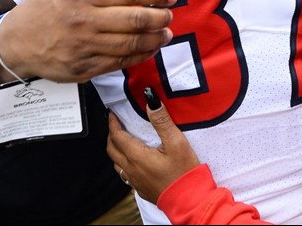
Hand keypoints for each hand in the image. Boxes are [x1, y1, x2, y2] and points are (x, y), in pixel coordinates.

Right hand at [0, 0, 176, 82]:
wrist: (17, 42)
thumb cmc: (46, 8)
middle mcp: (84, 19)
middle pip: (134, 19)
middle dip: (159, 18)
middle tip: (169, 16)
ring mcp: (84, 46)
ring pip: (131, 43)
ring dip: (155, 39)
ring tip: (166, 34)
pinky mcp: (84, 67)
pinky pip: (120, 62)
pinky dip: (139, 56)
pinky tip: (149, 48)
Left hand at [106, 88, 200, 203]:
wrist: (190, 201)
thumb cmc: (184, 173)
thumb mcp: (177, 142)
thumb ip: (162, 121)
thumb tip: (151, 101)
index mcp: (137, 156)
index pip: (117, 136)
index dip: (113, 123)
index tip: (112, 114)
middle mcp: (132, 170)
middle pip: (112, 149)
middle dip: (111, 135)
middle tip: (116, 124)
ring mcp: (135, 181)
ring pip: (116, 163)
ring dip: (116, 150)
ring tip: (123, 140)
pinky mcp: (142, 189)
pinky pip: (125, 174)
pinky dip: (123, 163)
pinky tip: (133, 160)